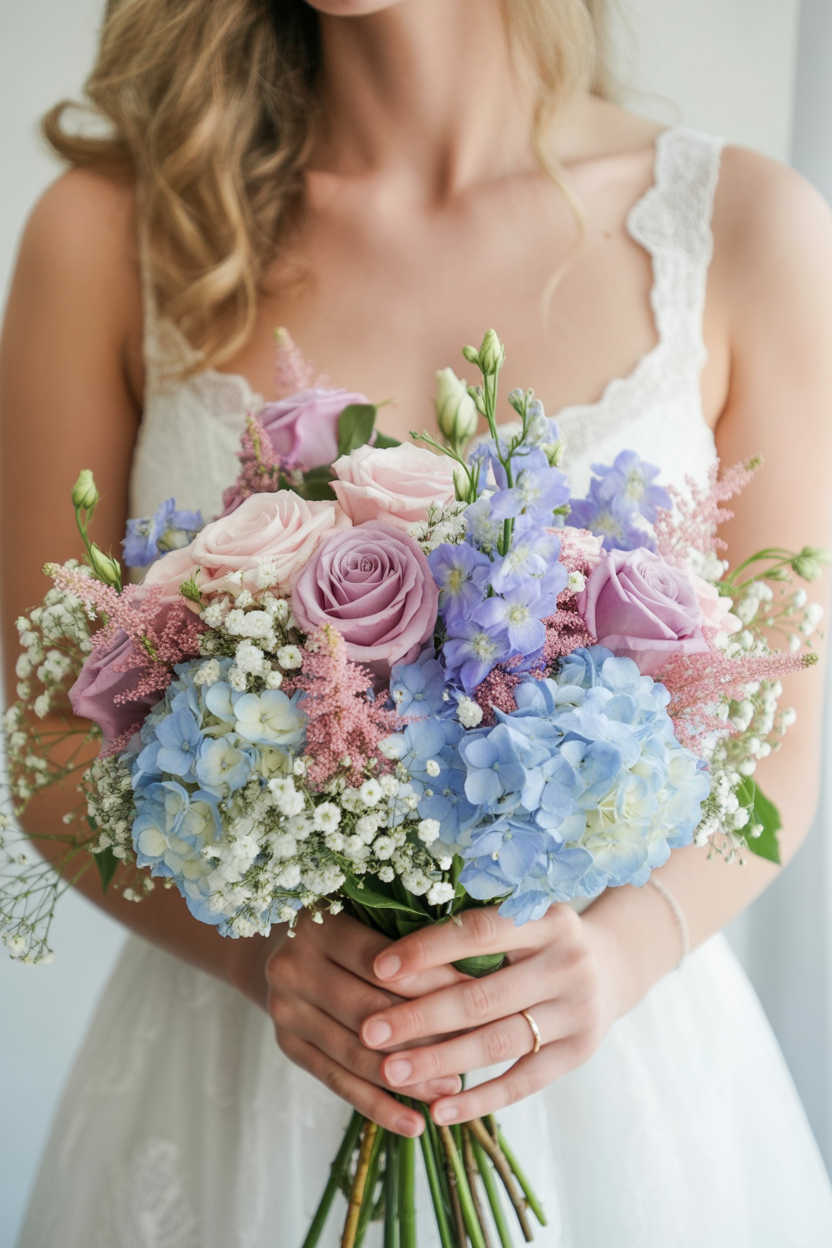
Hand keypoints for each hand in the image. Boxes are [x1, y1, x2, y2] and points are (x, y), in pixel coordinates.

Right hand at [262, 910, 466, 1135]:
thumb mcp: (365, 915)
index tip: (476, 995)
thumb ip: (406, 940)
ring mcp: (286, 1011)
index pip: (382, 961)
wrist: (277, 950)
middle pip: (369, 1010)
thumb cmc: (343, 929)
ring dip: (407, 1078)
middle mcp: (293, 968)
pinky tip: (414, 1124)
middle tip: (473, 1048)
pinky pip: (338, 1083)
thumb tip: (474, 978)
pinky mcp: (288, 1047)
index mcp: (318, 927)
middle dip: (424, 1032)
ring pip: (355, 1053)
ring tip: (450, 1089)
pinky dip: (378, 1107)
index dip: (431, 980)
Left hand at [359, 904, 624, 1124]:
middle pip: (482, 996)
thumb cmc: (537, 938)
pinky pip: (522, 1083)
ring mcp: (576, 1011)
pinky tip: (438, 1111)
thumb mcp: (518, 915)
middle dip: (419, 1017)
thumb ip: (470, 928)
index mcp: (546, 918)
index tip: (377, 968)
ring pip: (498, 1043)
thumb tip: (388, 952)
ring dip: (439, 1061)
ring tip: (390, 1073)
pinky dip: (478, 1100)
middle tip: (370, 1033)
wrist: (611, 967)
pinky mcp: (577, 1053)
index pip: (478, 932)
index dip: (427, 950)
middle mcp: (567, 963)